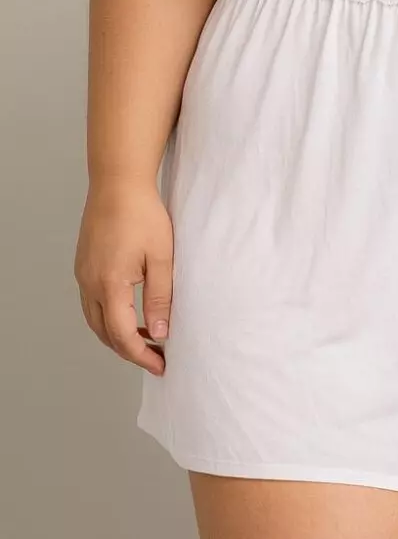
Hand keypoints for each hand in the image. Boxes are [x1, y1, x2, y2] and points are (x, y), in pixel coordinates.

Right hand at [74, 176, 173, 376]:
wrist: (118, 183)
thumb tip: (159, 333)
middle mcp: (90, 284)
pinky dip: (109, 316)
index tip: (160, 365)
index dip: (141, 355)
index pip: (122, 335)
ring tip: (145, 339)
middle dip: (129, 350)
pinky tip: (129, 312)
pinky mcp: (83, 265)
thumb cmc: (142, 214)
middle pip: (105, 333)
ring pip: (95, 320)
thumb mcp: (161, 257)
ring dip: (117, 335)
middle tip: (155, 357)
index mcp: (110, 284)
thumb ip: (160, 297)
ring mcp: (83, 274)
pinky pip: (92, 303)